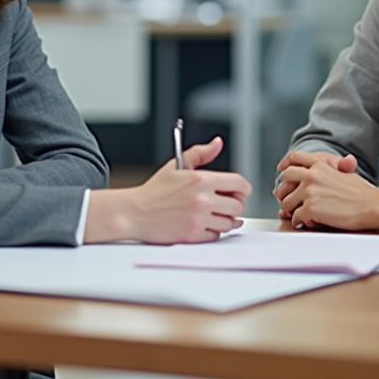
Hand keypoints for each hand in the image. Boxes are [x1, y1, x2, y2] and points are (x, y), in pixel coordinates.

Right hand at [86, 137, 252, 243]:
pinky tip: (205, 223)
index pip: (239, 184)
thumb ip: (200, 153)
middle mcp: (202, 200)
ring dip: (225, 219)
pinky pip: (216, 235)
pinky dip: (213, 231)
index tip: (239, 190)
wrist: (135, 212)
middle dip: (234, 204)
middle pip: (238, 205)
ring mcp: (198, 219)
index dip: (243, 188)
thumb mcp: (177, 165)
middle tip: (225, 203)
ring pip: (230, 223)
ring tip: (215, 214)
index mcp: (201, 180)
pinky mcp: (193, 235)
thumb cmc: (155, 190)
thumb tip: (217, 143)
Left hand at [274, 150, 357, 219]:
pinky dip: (298, 221)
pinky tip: (304, 223)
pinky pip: (295, 217)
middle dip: (284, 189)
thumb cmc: (362, 193)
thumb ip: (327, 170)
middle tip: (287, 197)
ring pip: (287, 201)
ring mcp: (310, 191)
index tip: (282, 168)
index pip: (295, 157)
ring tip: (298, 213)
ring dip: (291, 209)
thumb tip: (314, 174)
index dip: (286, 163)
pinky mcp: (310, 208)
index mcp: (320, 164)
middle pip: (286, 178)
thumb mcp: (344, 172)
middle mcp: (312, 175)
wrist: (371, 206)